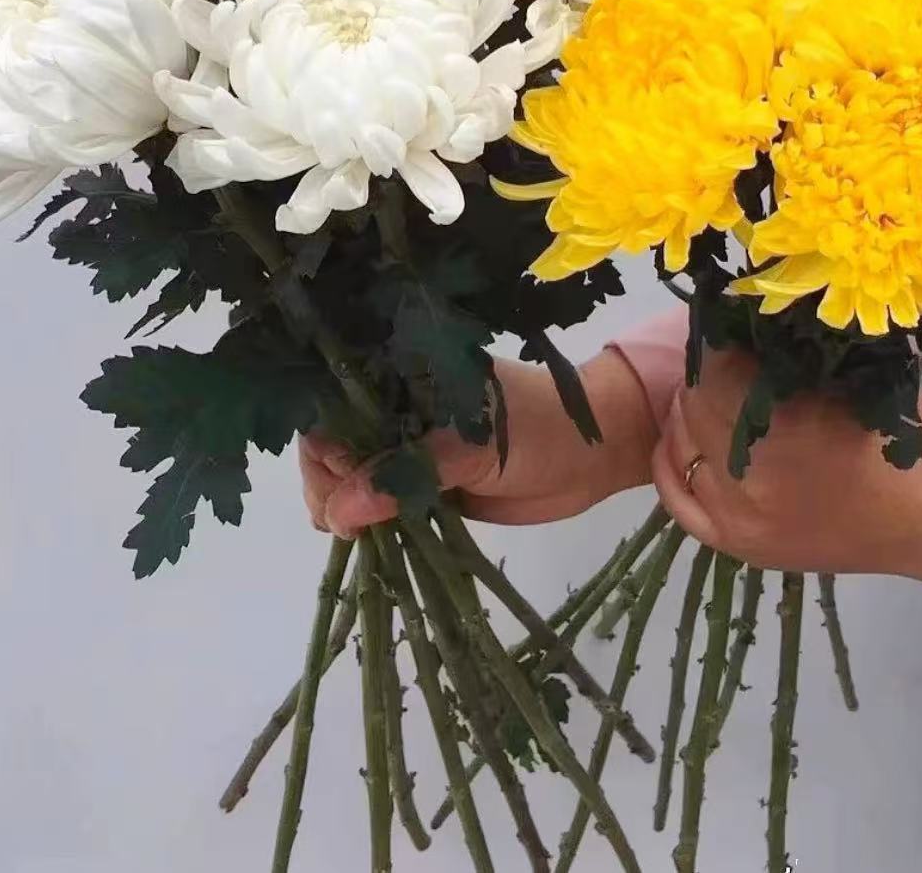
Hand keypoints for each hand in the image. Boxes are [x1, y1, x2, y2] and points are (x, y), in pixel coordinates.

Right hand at [300, 350, 657, 536]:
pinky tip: (368, 544)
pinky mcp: (427, 487)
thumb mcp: (474, 445)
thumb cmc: (540, 427)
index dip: (325, 445)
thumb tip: (341, 511)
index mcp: (405, 377)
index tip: (337, 482)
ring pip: (352, 482)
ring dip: (345, 511)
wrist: (596, 453)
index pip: (336, 405)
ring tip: (360, 537)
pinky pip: (383, 507)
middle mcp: (399, 411)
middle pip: (333, 447)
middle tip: (346, 523)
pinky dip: (370, 527)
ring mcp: (411, 450)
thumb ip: (410, 473)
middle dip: (328, 486)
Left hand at [651, 346, 921, 609]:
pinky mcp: (740, 545)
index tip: (725, 324)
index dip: (717, 338)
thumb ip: (796, 348)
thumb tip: (742, 311)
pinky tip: (681, 441)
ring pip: (682, 445)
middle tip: (720, 359)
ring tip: (708, 396)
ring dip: (689, 416)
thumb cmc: (908, 433)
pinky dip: (672, 465)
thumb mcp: (856, 370)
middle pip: (694, 403)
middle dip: (705, 375)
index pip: (715, 365)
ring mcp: (741, 514)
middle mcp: (752, 472)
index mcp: (785, 422)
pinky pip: (680, 501)